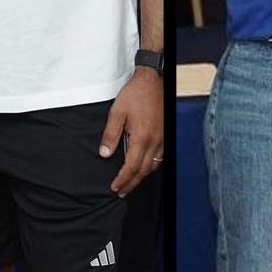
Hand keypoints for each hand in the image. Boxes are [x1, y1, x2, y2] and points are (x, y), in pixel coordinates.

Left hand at [99, 68, 162, 196]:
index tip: (114, 187)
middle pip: (143, 171)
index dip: (122, 180)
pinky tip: (144, 166)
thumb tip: (105, 154)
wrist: (153, 80)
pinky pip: (159, 157)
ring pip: (153, 166)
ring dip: (141, 176)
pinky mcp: (165, 134)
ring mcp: (162, 138)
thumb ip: (110, 135)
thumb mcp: (117, 112)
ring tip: (130, 182)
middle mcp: (155, 141)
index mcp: (142, 137)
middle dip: (131, 184)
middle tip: (121, 191)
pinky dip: (151, 166)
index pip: (131, 167)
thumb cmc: (135, 94)